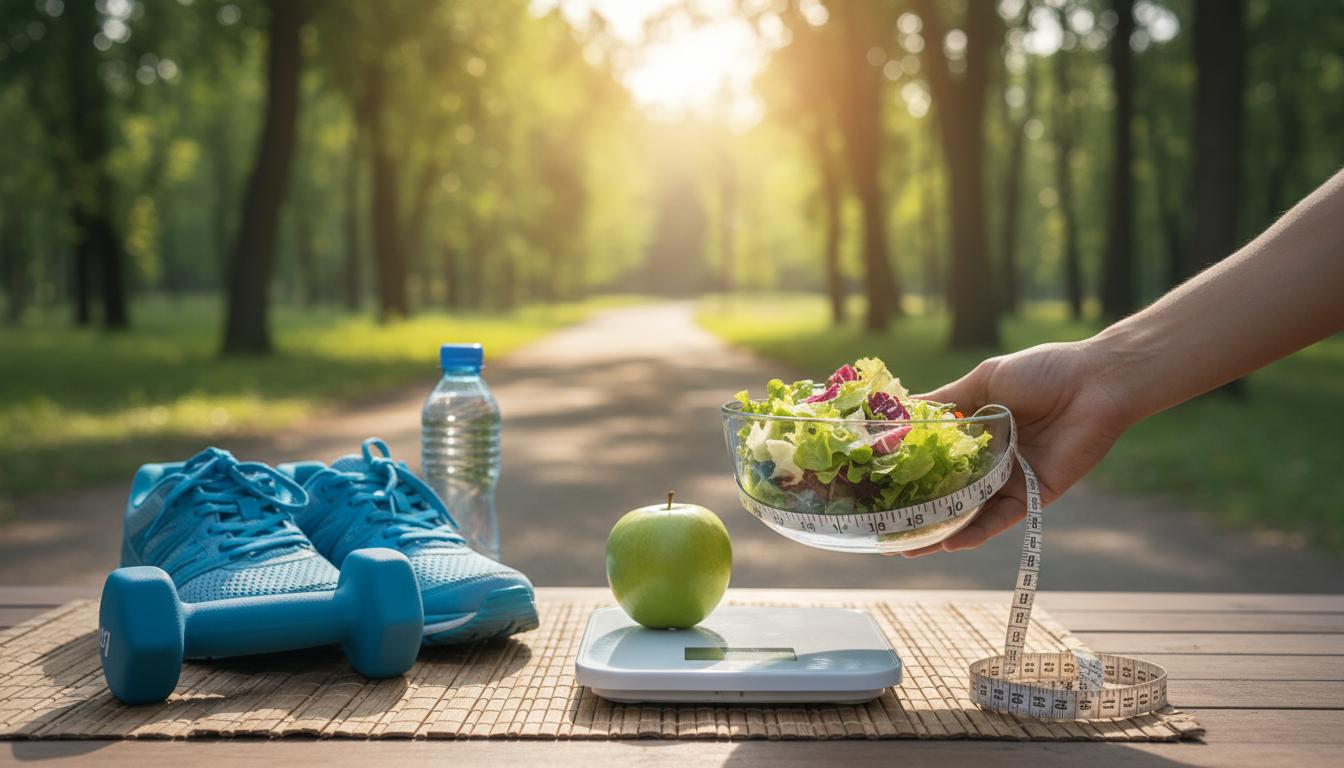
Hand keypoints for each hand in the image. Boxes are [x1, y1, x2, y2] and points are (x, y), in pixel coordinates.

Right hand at [896, 340, 1134, 556]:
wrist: (1096, 381)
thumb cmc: (1043, 372)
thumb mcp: (984, 380)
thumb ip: (947, 400)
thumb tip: (901, 408)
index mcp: (978, 433)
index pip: (936, 461)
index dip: (907, 474)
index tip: (875, 487)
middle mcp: (991, 461)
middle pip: (947, 494)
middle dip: (917, 514)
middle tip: (883, 533)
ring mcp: (1011, 481)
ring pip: (969, 514)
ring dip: (939, 534)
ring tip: (906, 550)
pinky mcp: (1035, 495)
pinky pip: (1001, 518)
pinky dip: (976, 532)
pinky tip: (950, 542)